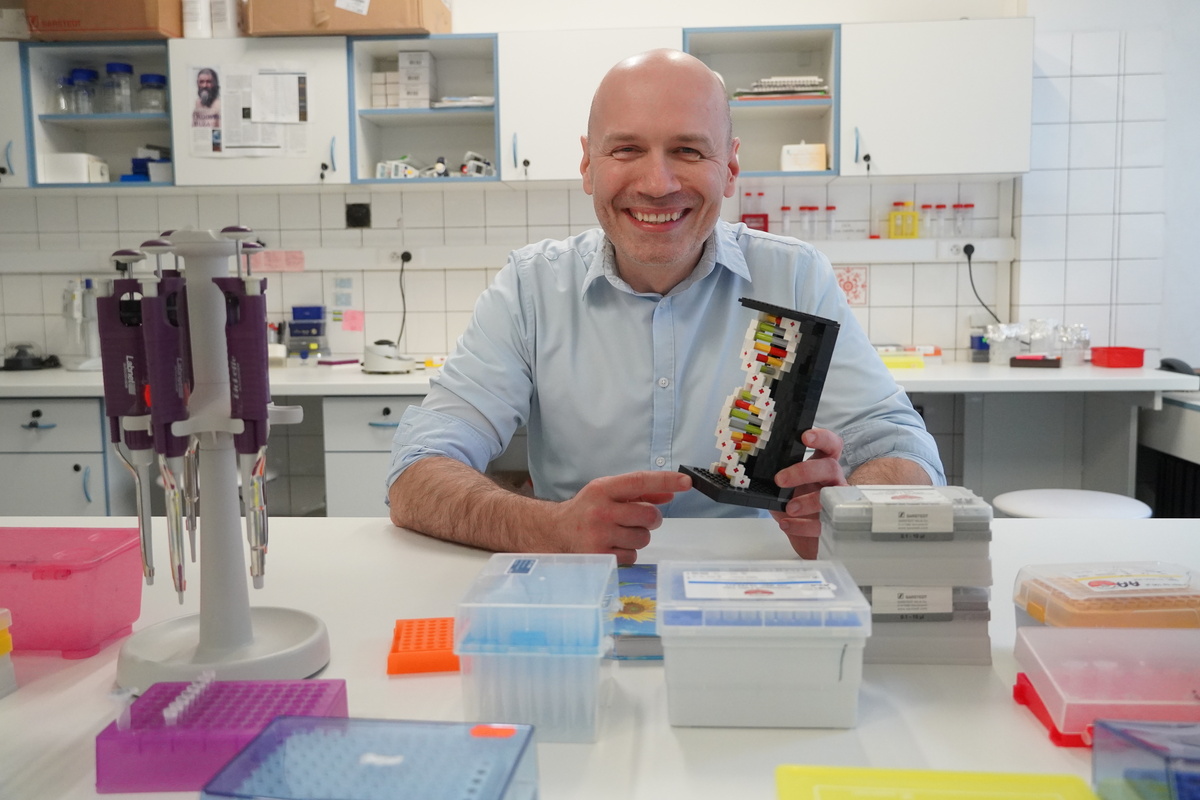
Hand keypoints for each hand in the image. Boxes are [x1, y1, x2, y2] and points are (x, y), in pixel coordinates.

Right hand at [547, 471, 691, 563]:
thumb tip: (669, 495)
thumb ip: (638, 493)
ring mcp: (600, 535)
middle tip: (639, 519)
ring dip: (638, 537)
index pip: (639, 481)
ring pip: (643, 537)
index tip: (686, 482)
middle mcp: (601, 511)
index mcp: (603, 489)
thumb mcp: (607, 493)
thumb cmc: (586, 510)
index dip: (665, 481)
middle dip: (651, 519)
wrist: (555, 531)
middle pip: (649, 515)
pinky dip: (628, 552)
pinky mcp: (601, 556)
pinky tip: (612, 545)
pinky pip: (633, 556)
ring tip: (619, 533)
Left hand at [769, 428, 846, 558]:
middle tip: (781, 480)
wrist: (803, 538)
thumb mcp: (781, 489)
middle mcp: (832, 482)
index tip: (805, 437)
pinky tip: (787, 524)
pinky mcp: (832, 525)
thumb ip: (775, 477)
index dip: (823, 438)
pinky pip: (822, 523)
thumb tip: (751, 471)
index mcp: (821, 467)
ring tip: (789, 508)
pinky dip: (802, 525)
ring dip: (807, 500)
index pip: (830, 446)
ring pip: (831, 495)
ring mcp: (836, 503)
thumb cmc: (795, 508)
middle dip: (805, 471)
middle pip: (830, 467)